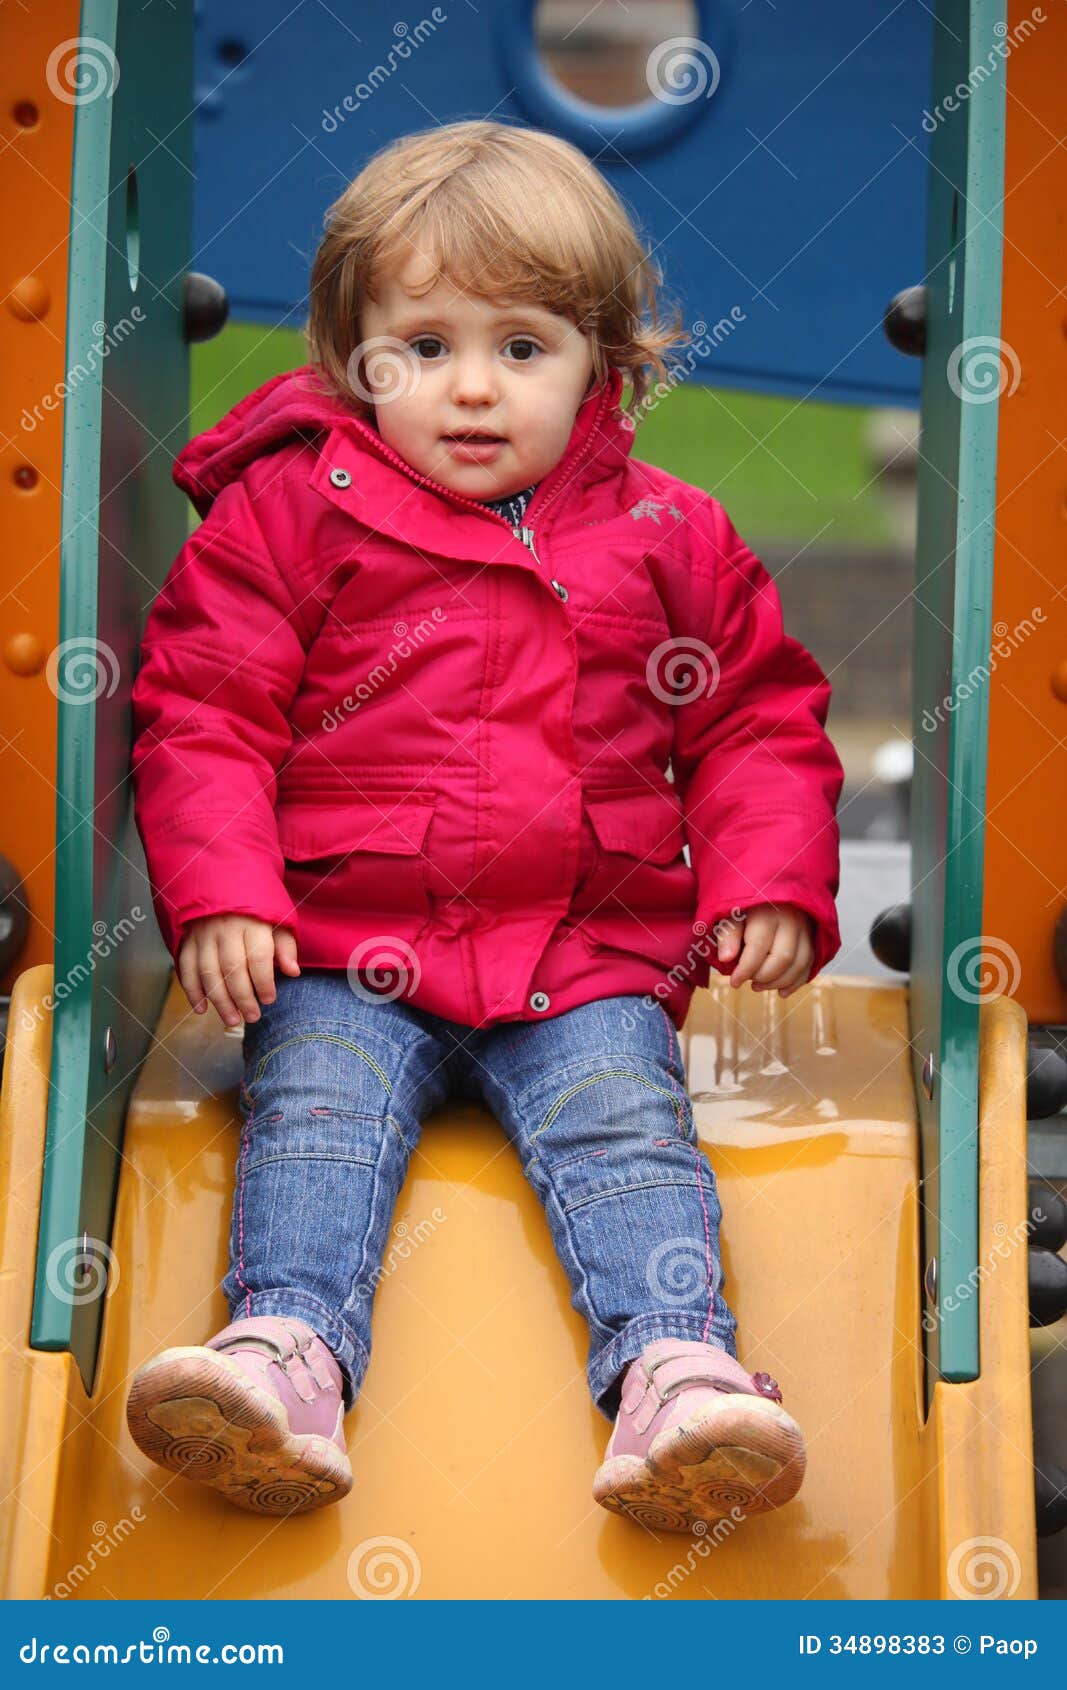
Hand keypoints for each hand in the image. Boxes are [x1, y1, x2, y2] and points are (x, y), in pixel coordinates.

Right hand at [177, 915, 299, 1028]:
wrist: (221, 880)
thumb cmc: (254, 907)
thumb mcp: (277, 919)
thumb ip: (285, 945)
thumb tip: (293, 971)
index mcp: (252, 921)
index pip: (258, 956)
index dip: (264, 982)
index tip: (269, 999)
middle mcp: (225, 927)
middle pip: (232, 968)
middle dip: (242, 998)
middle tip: (252, 1017)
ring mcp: (203, 934)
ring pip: (208, 972)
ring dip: (219, 1000)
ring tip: (232, 1019)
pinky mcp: (187, 939)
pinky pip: (186, 968)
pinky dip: (192, 991)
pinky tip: (202, 1009)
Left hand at [714, 902, 813, 996]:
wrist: (772, 885)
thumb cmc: (745, 904)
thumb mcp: (729, 913)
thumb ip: (727, 934)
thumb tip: (726, 959)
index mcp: (766, 911)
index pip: (758, 946)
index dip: (745, 969)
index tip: (734, 982)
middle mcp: (791, 919)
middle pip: (783, 958)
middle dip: (764, 977)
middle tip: (749, 982)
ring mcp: (806, 928)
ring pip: (800, 963)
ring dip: (779, 982)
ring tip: (759, 986)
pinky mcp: (813, 936)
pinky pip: (810, 964)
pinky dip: (796, 981)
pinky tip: (781, 990)